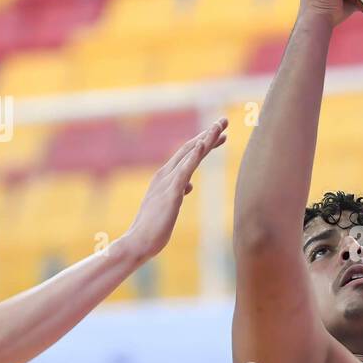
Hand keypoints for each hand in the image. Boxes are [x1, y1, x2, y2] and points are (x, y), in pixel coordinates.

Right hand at [121, 117, 226, 262]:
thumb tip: (189, 185)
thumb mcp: (170, 206)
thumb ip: (178, 192)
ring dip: (206, 138)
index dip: (204, 143)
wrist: (138, 242)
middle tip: (225, 121)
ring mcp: (168, 182)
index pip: (187, 155)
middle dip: (208, 134)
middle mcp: (165, 174)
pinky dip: (194, 155)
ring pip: (190, 154)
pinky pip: (185, 170)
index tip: (220, 135)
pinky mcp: (171, 192)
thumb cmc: (153, 227)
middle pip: (190, 148)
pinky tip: (204, 144)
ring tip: (220, 126)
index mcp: (165, 178)